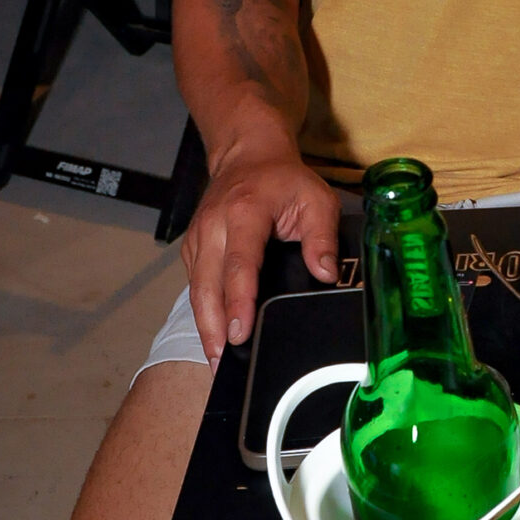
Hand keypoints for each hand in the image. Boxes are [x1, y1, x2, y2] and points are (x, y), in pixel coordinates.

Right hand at [183, 137, 340, 355]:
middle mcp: (213, 227)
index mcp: (244, 213)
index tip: (239, 332)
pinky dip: (203, 314)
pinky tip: (214, 339)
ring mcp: (198, 239)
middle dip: (213, 328)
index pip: (239, 264)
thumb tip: (326, 273)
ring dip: (204, 327)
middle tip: (223, 364)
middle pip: (207, 286)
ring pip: (196, 291)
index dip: (238, 301)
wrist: (248, 155)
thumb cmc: (283, 179)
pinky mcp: (193, 250)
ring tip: (218, 363)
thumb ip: (323, 236)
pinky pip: (196, 286)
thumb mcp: (316, 198)